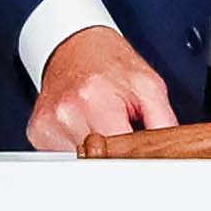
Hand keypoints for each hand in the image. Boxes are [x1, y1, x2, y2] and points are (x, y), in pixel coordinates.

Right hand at [28, 22, 176, 151]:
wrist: (75, 45)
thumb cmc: (110, 64)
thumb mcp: (149, 86)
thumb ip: (164, 123)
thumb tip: (172, 154)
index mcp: (96, 100)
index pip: (119, 157)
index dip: (136, 162)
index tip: (142, 162)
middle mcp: (67, 113)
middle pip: (100, 164)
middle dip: (117, 158)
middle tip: (124, 139)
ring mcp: (49, 125)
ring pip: (82, 165)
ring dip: (96, 156)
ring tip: (102, 127)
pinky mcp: (38, 133)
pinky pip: (64, 157)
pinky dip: (78, 150)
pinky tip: (84, 129)